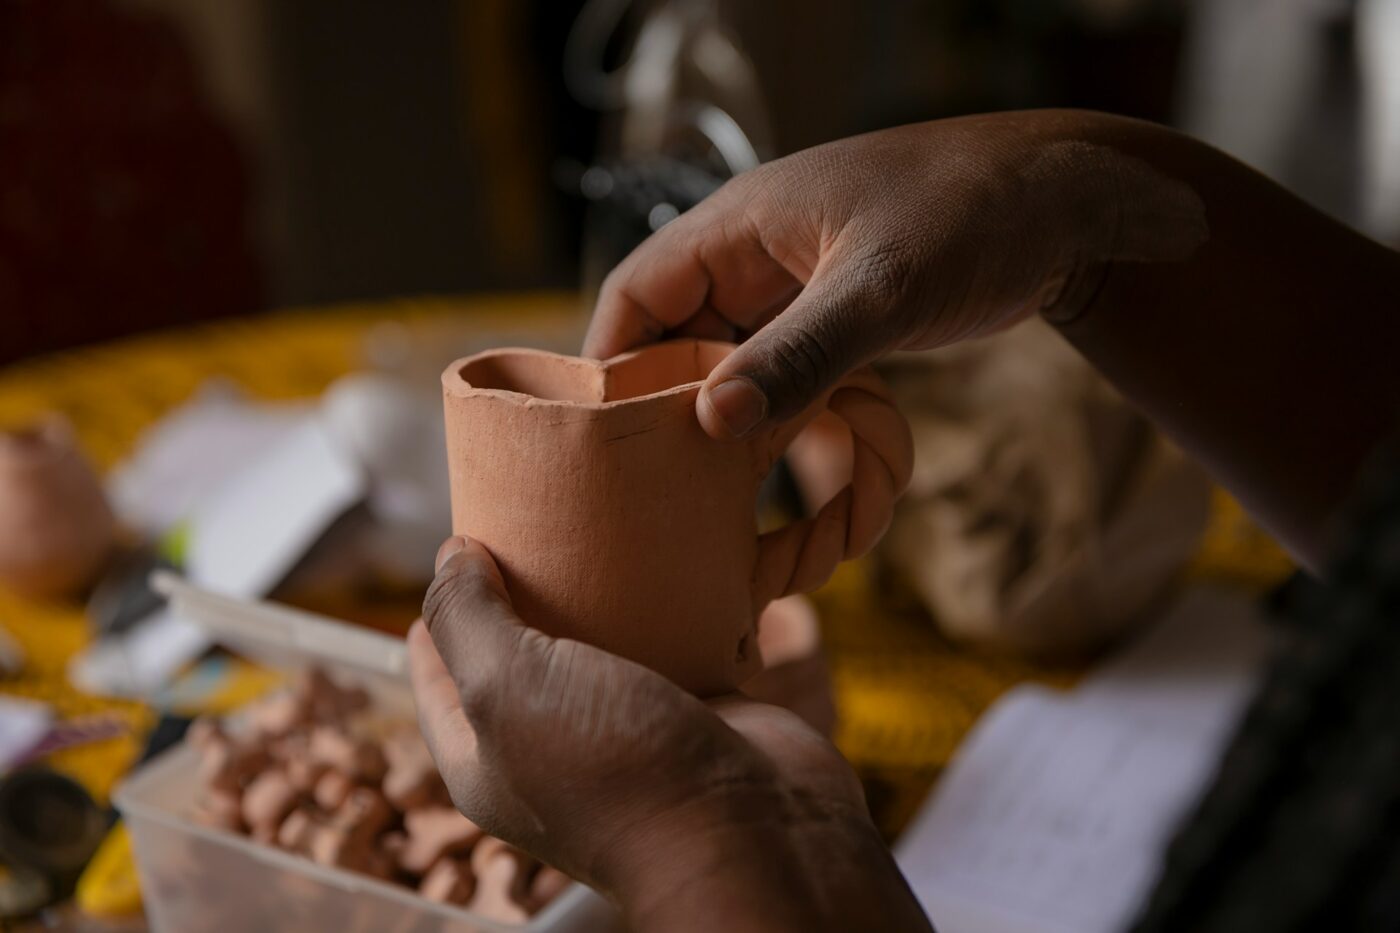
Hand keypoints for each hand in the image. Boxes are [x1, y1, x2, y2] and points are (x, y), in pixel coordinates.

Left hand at [408, 536, 931, 931]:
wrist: (750, 834)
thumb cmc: (616, 771)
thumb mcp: (506, 686)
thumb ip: (465, 619)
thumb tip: (448, 559)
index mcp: (488, 755)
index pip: (438, 673)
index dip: (438, 609)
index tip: (455, 541)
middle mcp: (554, 744)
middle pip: (523, 651)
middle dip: (524, 586)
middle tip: (534, 517)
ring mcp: (628, 727)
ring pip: (603, 642)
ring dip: (603, 590)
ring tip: (603, 522)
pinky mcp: (696, 708)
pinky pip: (676, 642)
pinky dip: (676, 604)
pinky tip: (675, 556)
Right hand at [584, 110, 1203, 440]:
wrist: (1068, 210)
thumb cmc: (974, 217)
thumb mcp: (882, 288)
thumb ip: (800, 354)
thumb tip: (711, 420)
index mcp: (741, 225)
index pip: (638, 293)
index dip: (608, 363)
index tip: (596, 438)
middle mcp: (756, 259)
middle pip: (677, 339)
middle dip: (667, 405)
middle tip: (659, 484)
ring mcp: (797, 293)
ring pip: (733, 365)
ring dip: (727, 419)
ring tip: (712, 490)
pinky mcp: (836, 323)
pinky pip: (784, 375)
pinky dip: (779, 416)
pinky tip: (781, 465)